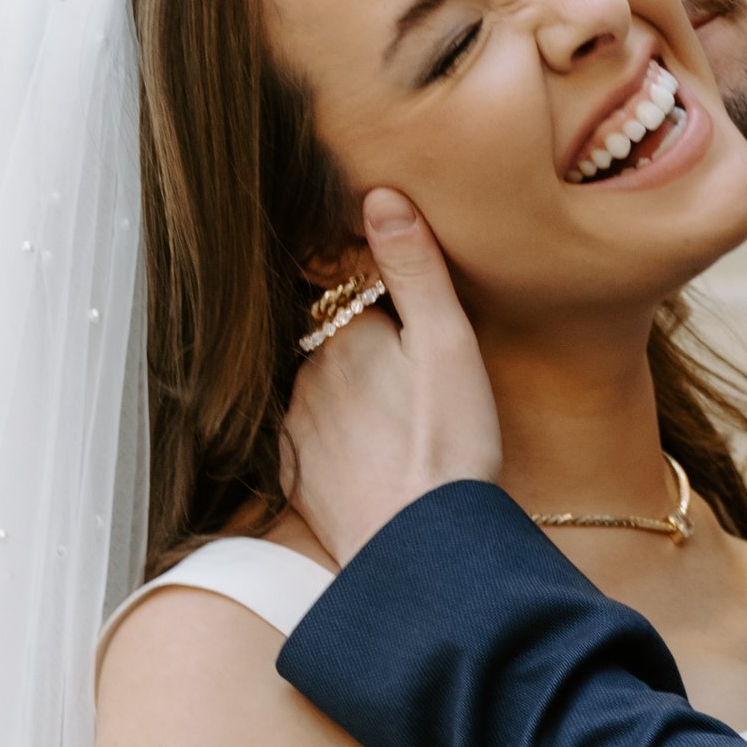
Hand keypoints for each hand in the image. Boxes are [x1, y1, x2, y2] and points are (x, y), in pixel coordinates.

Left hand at [285, 191, 503, 565]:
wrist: (421, 553)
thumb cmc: (450, 448)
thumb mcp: (449, 345)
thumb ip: (415, 267)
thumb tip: (380, 193)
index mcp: (346, 336)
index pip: (361, 302)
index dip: (393, 317)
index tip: (419, 343)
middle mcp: (307, 376)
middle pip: (339, 347)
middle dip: (369, 359)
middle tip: (418, 395)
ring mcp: (296, 430)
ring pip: (324, 396)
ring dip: (352, 404)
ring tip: (401, 434)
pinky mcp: (296, 479)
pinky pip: (312, 447)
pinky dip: (337, 449)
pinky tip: (372, 467)